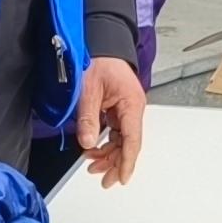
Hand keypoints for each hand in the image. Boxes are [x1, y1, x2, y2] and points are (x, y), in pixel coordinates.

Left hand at [74, 56, 149, 186]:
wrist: (102, 42)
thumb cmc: (99, 59)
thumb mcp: (88, 90)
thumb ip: (88, 118)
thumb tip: (88, 143)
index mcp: (131, 104)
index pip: (132, 140)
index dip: (127, 162)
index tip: (122, 178)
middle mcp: (133, 108)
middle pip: (128, 144)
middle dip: (116, 163)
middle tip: (103, 180)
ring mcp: (126, 109)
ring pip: (121, 140)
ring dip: (108, 154)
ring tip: (92, 165)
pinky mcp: (118, 107)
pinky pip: (115, 131)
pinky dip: (105, 142)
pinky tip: (94, 149)